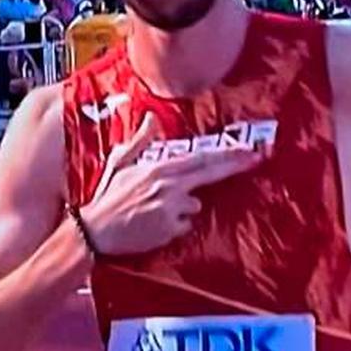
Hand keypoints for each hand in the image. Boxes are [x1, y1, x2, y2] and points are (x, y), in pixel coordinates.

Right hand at [81, 115, 262, 256]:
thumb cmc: (107, 196)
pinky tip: (155, 224)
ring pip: (194, 204)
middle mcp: (169, 185)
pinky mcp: (170, 229)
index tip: (248, 148)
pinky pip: (185, 225)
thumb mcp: (120, 162)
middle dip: (235, 164)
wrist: (94, 232)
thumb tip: (151, 117)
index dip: (227, 152)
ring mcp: (172, 208)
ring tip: (154, 210)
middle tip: (257, 158)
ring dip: (183, 206)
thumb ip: (140, 139)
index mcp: (159, 167)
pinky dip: (175, 225)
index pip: (200, 157)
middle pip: (210, 173)